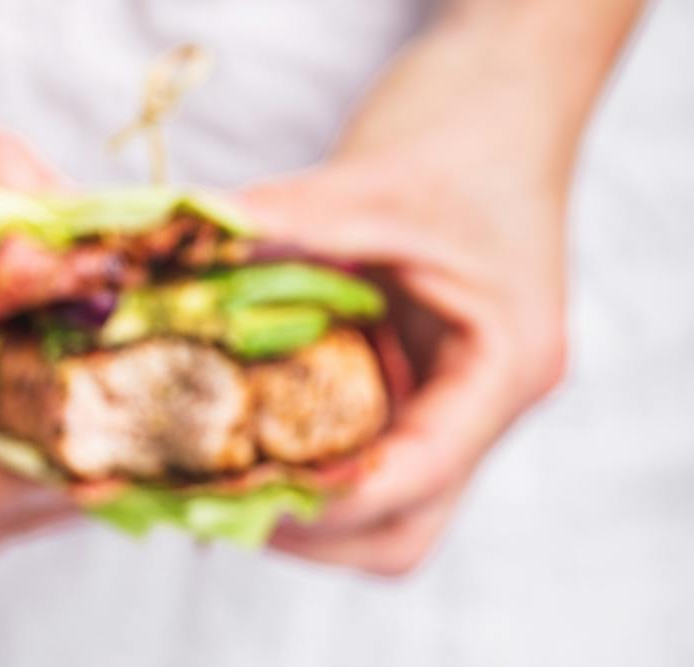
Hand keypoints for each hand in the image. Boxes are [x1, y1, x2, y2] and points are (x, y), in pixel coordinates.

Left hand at [243, 1, 636, 575]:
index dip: (328, 501)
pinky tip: (243, 438)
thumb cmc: (467, 131)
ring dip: (301, 515)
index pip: (418, 477)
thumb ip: (287, 222)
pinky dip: (302, 470)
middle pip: (402, 535)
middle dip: (309, 532)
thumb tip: (185, 253)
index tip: (244, 492)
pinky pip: (360, 470)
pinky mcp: (419, 405)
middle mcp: (486, 410)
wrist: (509, 103)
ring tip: (224, 476)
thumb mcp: (374, 179)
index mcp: (504, 367)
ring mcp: (455, 415)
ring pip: (381, 521)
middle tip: (220, 500)